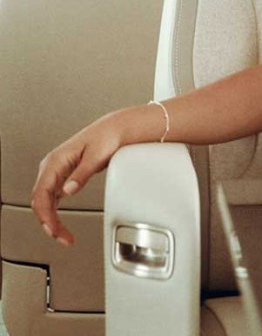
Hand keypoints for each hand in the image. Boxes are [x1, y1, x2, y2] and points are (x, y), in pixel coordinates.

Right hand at [31, 114, 123, 245]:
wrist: (113, 130)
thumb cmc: (106, 137)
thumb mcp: (96, 155)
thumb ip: (82, 173)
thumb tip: (67, 190)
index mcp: (55, 160)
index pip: (41, 193)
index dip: (45, 214)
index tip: (54, 229)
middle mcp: (51, 167)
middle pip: (40, 200)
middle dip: (48, 222)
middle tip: (63, 238)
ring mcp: (55, 172)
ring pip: (44, 202)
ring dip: (51, 220)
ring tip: (64, 235)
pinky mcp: (62, 177)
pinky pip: (52, 199)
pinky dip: (55, 213)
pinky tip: (60, 223)